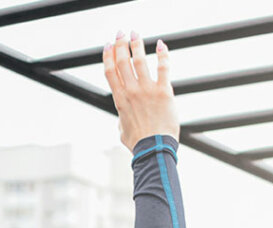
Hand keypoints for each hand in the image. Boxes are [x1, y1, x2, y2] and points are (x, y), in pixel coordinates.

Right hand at [102, 30, 179, 152]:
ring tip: (135, 33)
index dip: (108, 56)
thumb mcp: (122, 131)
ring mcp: (147, 90)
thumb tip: (123, 118)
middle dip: (120, 45)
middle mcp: (131, 91)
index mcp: (119, 100)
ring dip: (136, 45)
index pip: (110, 72)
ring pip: (139, 61)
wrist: (153, 148)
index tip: (108, 45)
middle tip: (120, 33)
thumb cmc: (138, 143)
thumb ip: (122, 119)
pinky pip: (163, 67)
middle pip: (122, 62)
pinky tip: (161, 44)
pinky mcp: (163, 92)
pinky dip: (162, 54)